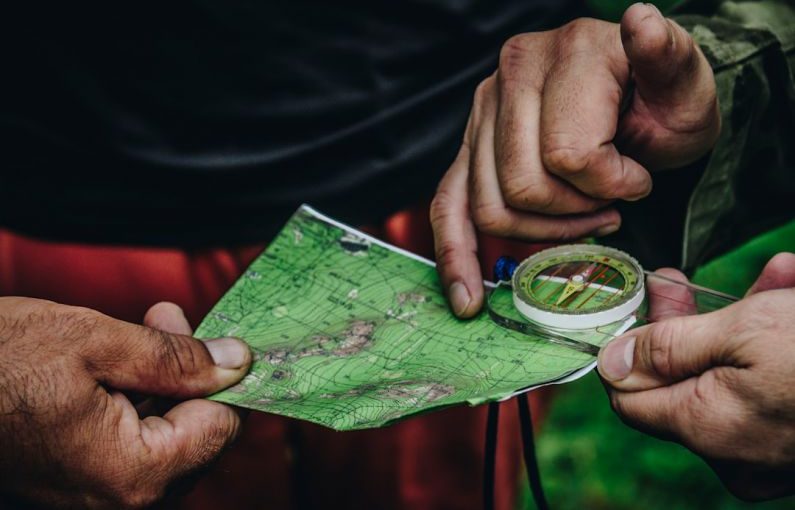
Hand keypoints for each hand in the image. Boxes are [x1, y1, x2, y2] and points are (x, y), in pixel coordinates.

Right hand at [0, 298, 251, 507]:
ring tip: (144, 329)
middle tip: (167, 319)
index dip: (221, 377)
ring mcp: (98, 498)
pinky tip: (121, 361)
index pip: (222, 429)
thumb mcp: (97, 342)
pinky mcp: (81, 484)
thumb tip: (239, 362)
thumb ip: (178, 359)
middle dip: (190, 374)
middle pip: (198, 435)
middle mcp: (121, 501)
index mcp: (133, 475)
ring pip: (168, 437)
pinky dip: (137, 400)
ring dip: (164, 381)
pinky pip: (134, 444)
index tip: (209, 337)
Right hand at [430, 2, 719, 316]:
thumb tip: (642, 20)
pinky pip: (447, 206)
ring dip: (540, 232)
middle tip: (607, 207)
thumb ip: (667, 55)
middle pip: (522, 185)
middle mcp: (513, 73)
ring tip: (577, 218)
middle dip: (574, 214)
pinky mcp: (469, 147)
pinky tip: (466, 295)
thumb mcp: (685, 83)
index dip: (610, 187)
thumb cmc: (664, 103)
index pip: (568, 154)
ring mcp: (484, 112)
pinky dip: (455, 256)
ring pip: (490, 206)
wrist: (641, 105)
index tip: (638, 179)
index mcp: (567, 52)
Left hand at [598, 253, 794, 499]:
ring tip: (772, 279)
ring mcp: (767, 453)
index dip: (628, 346)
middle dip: (687, 322)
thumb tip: (610, 360)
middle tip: (681, 280)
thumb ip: (668, 347)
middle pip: (680, 381)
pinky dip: (773, 346)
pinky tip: (792, 295)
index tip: (640, 305)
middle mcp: (731, 452)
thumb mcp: (743, 331)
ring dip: (742, 321)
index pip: (629, 396)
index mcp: (705, 428)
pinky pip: (767, 390)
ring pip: (729, 377)